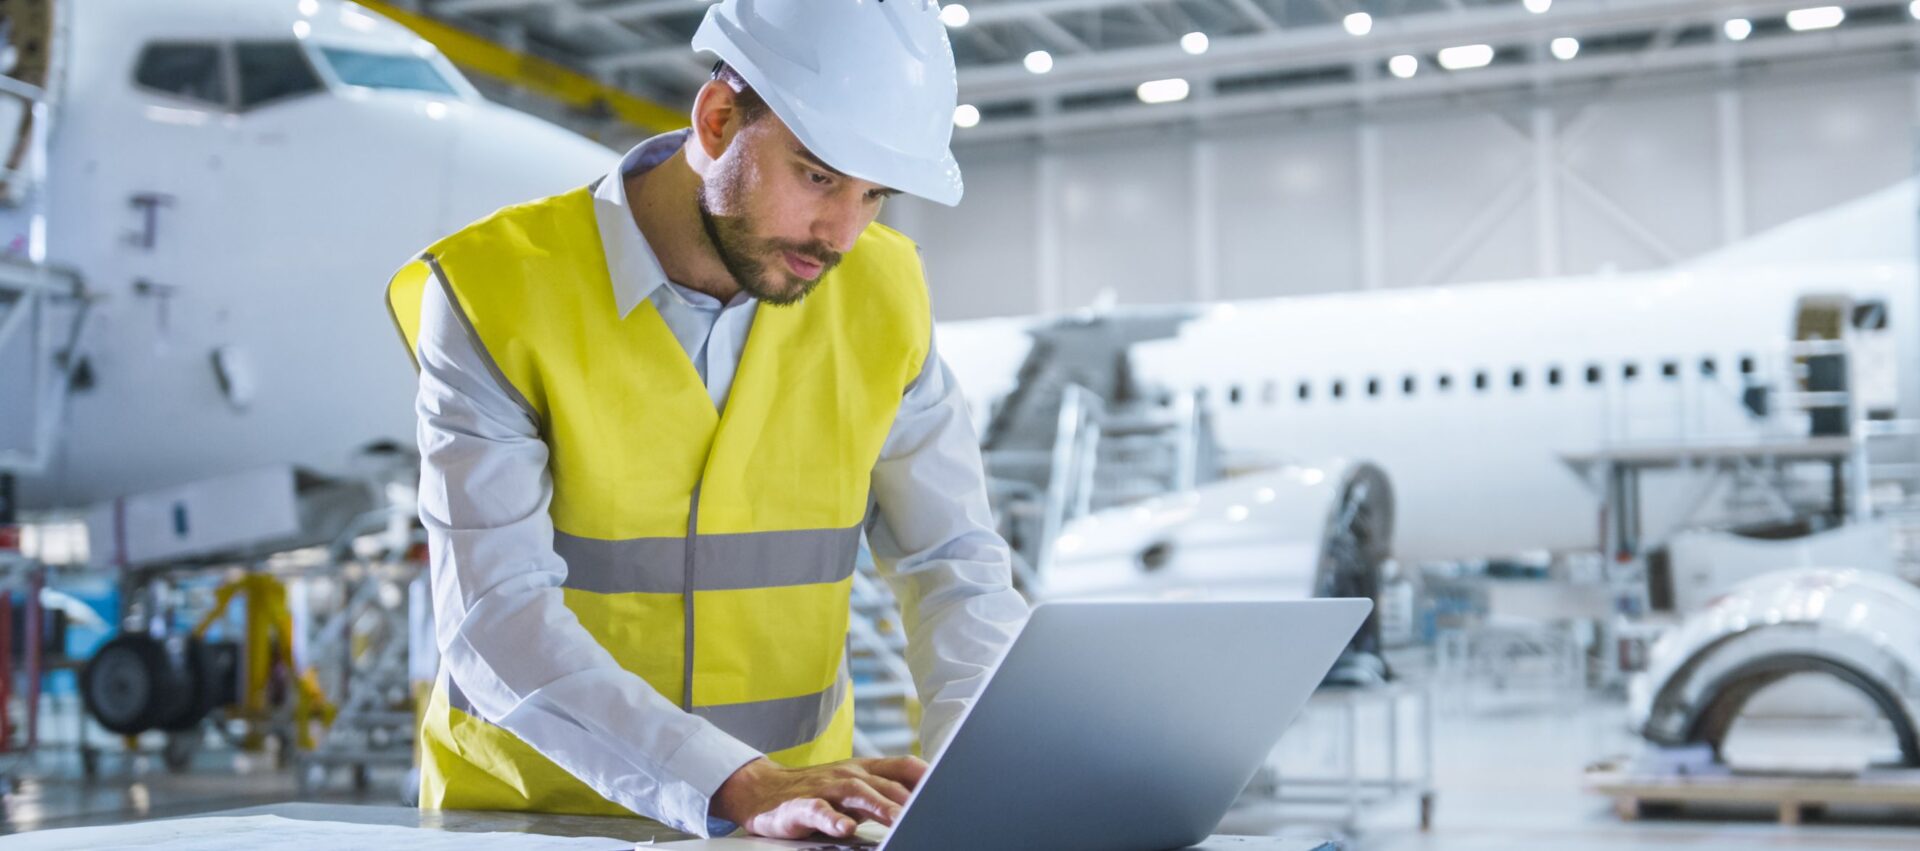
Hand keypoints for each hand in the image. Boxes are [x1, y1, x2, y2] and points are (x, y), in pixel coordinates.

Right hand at [711, 755, 928, 838]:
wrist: (763, 790)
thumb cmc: (818, 790)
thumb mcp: (855, 787)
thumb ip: (885, 791)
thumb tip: (926, 800)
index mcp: (865, 770)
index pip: (902, 766)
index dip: (926, 776)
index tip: (950, 786)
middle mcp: (848, 775)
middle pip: (884, 783)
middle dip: (908, 798)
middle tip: (931, 811)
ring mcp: (825, 788)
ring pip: (857, 794)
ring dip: (879, 806)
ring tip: (897, 820)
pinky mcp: (801, 805)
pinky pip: (818, 811)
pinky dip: (832, 819)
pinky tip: (845, 828)